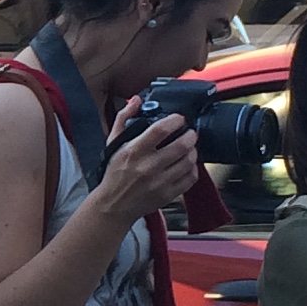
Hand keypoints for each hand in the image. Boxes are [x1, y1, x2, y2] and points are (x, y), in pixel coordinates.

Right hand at [88, 109, 202, 222]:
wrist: (114, 205)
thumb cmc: (114, 173)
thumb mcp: (113, 143)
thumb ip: (123, 119)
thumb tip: (136, 101)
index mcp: (133, 151)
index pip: (160, 130)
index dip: (175, 120)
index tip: (178, 119)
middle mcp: (148, 167)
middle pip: (181, 145)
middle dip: (190, 135)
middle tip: (189, 132)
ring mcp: (160, 182)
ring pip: (188, 161)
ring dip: (192, 151)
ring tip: (188, 147)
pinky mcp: (168, 194)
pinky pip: (190, 178)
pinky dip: (192, 169)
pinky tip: (186, 164)